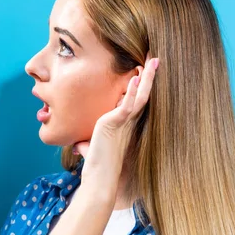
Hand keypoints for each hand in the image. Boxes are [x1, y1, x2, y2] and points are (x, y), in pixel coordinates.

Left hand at [73, 55, 159, 194]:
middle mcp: (128, 121)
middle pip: (143, 93)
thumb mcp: (92, 148)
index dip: (143, 83)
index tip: (146, 68)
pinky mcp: (115, 123)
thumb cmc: (97, 164)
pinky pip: (126, 105)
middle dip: (150, 75)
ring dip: (146, 78)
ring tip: (152, 61)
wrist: (100, 176)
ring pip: (139, 96)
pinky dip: (132, 92)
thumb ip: (88, 144)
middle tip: (156, 58)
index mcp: (125, 123)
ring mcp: (123, 122)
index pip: (136, 98)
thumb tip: (78, 147)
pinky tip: (135, 78)